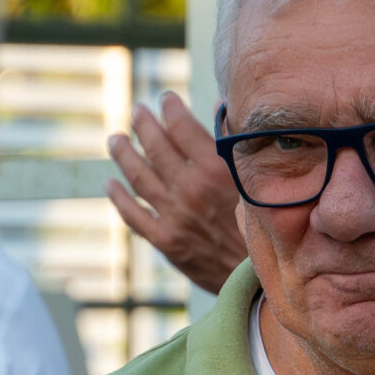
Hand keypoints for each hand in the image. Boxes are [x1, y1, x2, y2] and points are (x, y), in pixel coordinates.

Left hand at [106, 92, 248, 292]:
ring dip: (124, 154)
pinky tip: (110, 184)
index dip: (171, 109)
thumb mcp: (257, 180)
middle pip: (156, 147)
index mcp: (216, 170)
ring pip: (139, 176)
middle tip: (136, 111)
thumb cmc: (264, 225)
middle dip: (143, 124)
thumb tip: (223, 110)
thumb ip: (237, 144)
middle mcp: (191, 189)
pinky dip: (119, 198)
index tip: (166, 99)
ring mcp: (175, 215)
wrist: (260, 275)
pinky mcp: (166, 240)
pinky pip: (134, 214)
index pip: (182, 128)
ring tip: (115, 140)